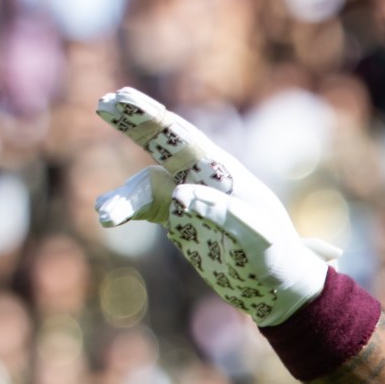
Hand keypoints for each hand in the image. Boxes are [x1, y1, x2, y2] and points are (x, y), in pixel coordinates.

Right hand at [93, 88, 340, 325]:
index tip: (123, 98)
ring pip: (146, 185)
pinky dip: (125, 208)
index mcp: (225, 174)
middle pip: (162, 145)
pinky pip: (145, 207)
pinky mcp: (178, 220)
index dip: (154, 117)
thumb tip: (178, 194)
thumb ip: (223, 214)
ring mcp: (188, 198)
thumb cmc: (278, 257)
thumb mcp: (260, 238)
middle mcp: (203, 179)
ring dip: (123, 196)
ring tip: (106, 215)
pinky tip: (106, 215)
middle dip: (135, 124)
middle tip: (104, 103)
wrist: (280, 285)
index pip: (185, 138)